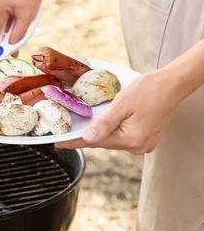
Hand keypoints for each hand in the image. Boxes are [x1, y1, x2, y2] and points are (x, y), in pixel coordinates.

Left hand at [55, 73, 179, 153]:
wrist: (172, 84)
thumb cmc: (149, 90)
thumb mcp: (122, 104)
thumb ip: (105, 123)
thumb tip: (88, 138)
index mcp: (131, 139)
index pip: (95, 142)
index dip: (75, 142)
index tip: (58, 144)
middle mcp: (138, 146)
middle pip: (104, 142)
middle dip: (87, 136)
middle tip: (66, 133)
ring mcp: (143, 144)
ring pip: (113, 139)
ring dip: (100, 132)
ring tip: (83, 127)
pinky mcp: (146, 137)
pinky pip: (123, 136)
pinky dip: (112, 130)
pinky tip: (104, 123)